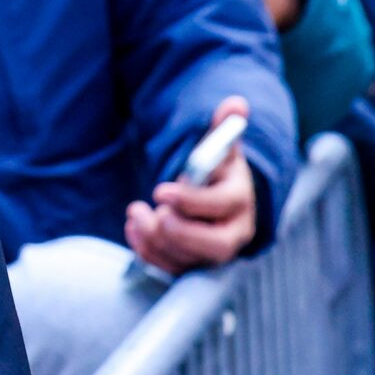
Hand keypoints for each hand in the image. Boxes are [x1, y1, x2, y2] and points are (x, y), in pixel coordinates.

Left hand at [127, 96, 257, 273]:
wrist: (216, 200)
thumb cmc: (216, 172)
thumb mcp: (220, 149)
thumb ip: (223, 128)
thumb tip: (235, 104)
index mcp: (240, 201)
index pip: (222, 205)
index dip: (191, 201)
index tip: (159, 190)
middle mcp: (233, 233)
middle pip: (214, 246)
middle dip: (178, 232)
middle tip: (155, 212)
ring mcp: (212, 254)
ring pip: (188, 261)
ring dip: (155, 239)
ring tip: (136, 213)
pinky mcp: (192, 266)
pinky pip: (171, 269)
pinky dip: (147, 252)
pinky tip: (134, 227)